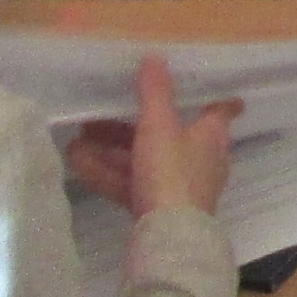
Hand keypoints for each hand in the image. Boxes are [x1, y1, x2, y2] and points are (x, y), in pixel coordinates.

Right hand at [68, 57, 237, 217]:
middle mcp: (199, 160)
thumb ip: (155, 93)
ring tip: (76, 140)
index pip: (220, 111)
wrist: (168, 239)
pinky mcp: (157, 209)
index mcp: (211, 136)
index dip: (218, 100)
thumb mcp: (160, 126)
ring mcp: (177, 187)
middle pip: (167, 135)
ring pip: (143, 161)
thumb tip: (154, 57)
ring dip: (110, 150)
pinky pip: (130, 184)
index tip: (216, 91)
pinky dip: (107, 173)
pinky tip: (76, 164)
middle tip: (99, 115)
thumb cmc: (173, 174)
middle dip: (131, 125)